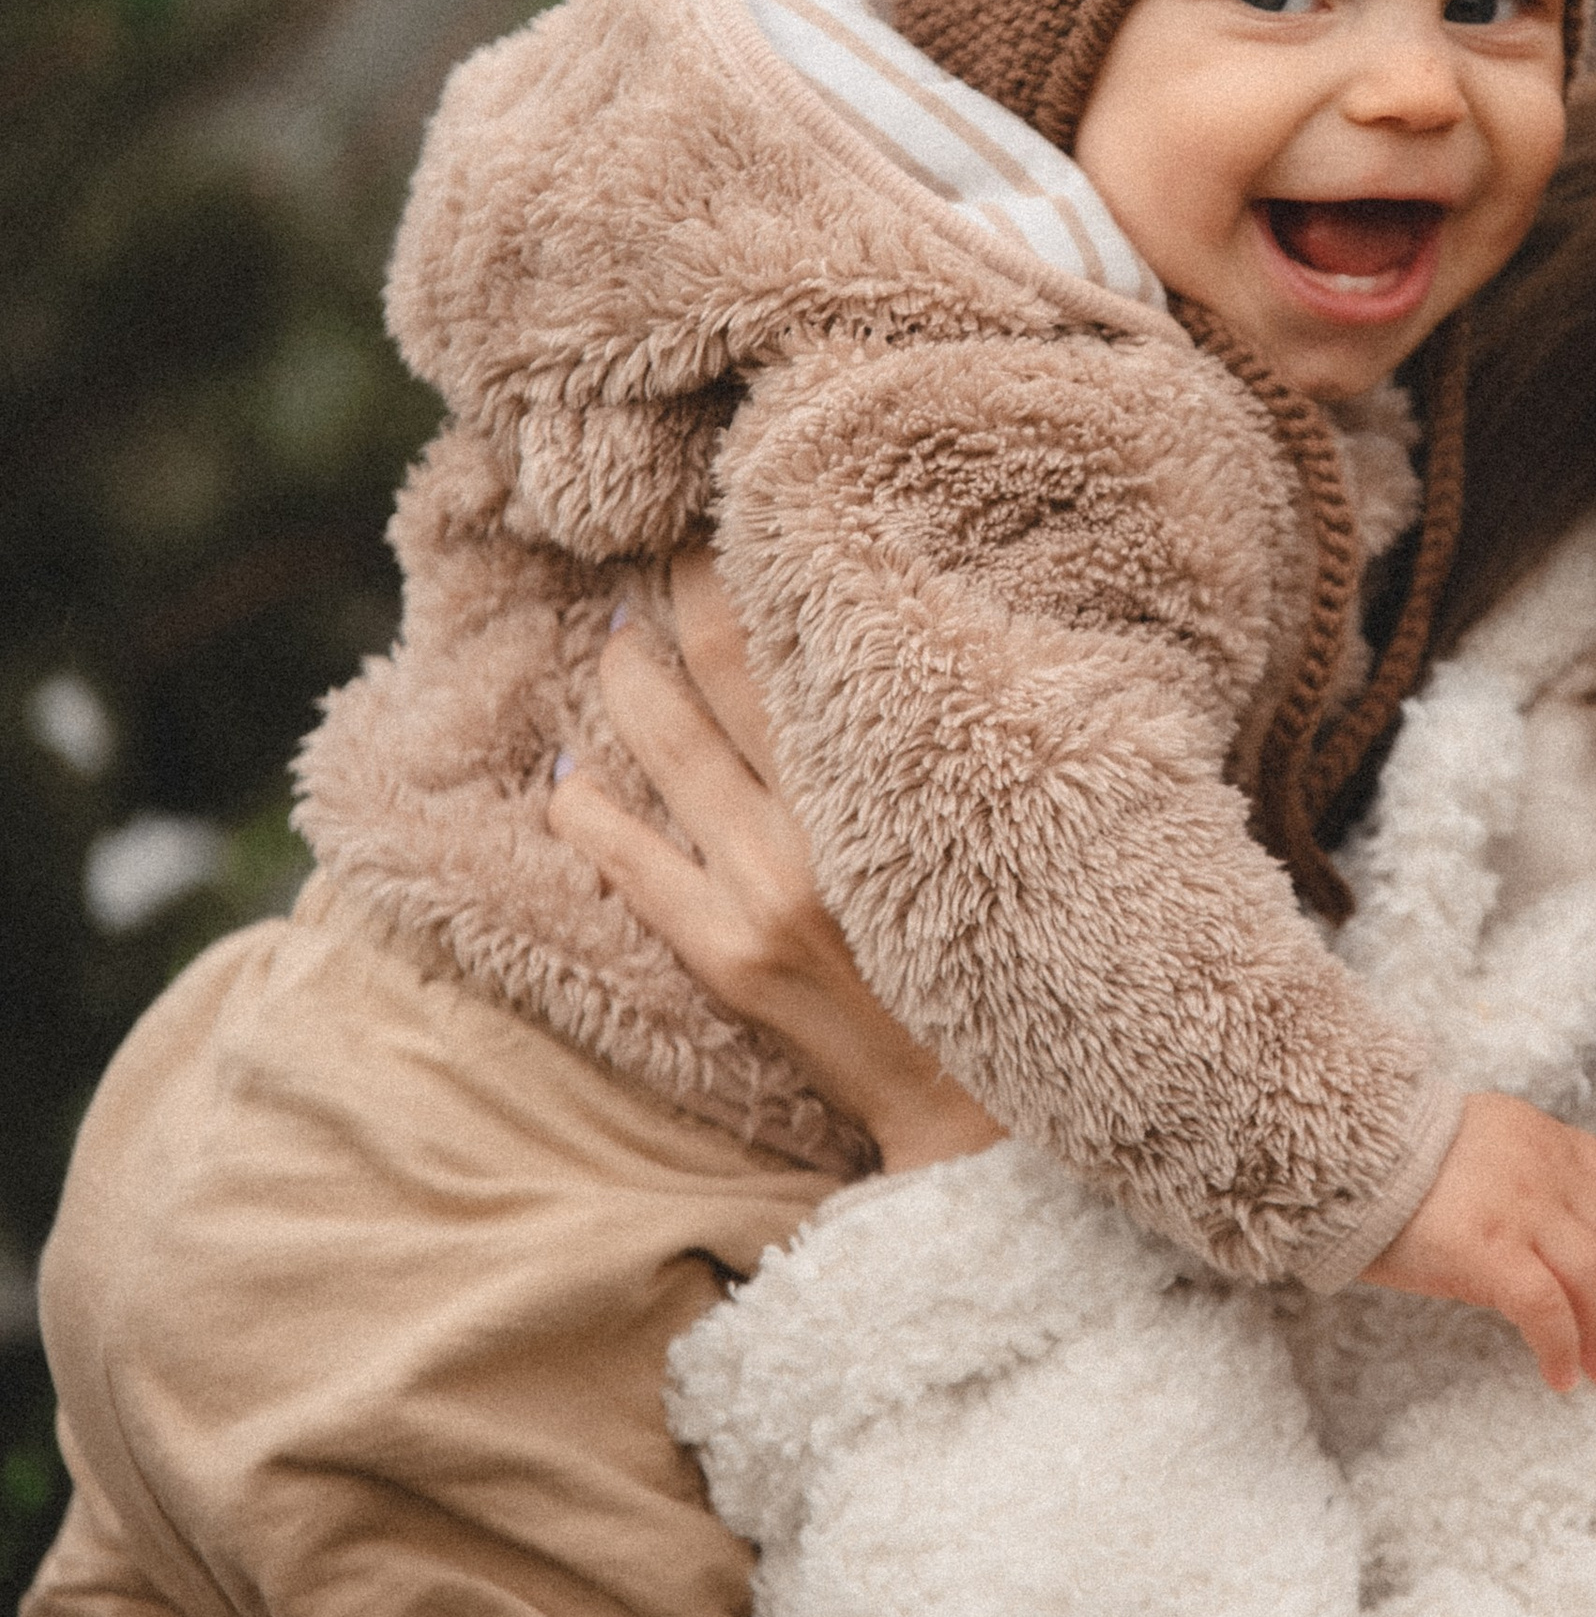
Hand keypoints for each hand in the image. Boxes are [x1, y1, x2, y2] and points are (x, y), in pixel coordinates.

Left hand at [549, 545, 1004, 1175]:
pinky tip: (568, 777)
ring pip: (666, 742)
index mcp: (900, 772)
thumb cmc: (1007, 942)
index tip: (734, 510)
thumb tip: (893, 640)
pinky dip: (586, 808)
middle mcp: (828, 816)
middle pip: (724, 663)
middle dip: (681, 589)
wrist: (983, 1106)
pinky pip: (627, 857)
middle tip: (650, 534)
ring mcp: (765, 885)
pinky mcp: (723, 952)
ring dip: (626, 675)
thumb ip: (940, 736)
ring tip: (613, 633)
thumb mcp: (990, 816)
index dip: (760, 564)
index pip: (810, 633)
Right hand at [1360, 1093, 1595, 1393]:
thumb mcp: (1468, 1144)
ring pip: (1595, 1279)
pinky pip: (1548, 1310)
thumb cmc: (1386, 1162)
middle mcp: (1542, 1167)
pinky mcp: (1489, 1251)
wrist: (1338, 1154)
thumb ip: (1512, 1173)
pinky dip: (1562, 1348)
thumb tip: (1537, 1235)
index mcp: (1538, 1136)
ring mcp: (1520, 1209)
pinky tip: (1558, 1376)